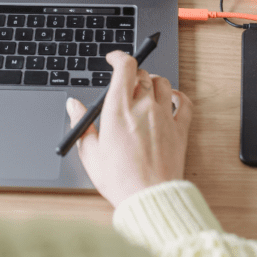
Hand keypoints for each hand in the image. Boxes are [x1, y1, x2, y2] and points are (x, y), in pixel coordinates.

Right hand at [66, 51, 193, 206]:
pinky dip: (177, 96)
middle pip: (142, 74)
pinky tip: (171, 99)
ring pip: (163, 84)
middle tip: (125, 84)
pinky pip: (184, 103)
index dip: (119, 57)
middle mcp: (143, 108)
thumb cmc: (119, 179)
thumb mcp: (90, 153)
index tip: (113, 59)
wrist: (148, 198)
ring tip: (145, 90)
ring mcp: (164, 117)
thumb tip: (73, 105)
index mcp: (119, 110)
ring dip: (153, 82)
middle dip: (132, 74)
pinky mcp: (180, 130)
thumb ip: (82, 124)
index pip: (125, 67)